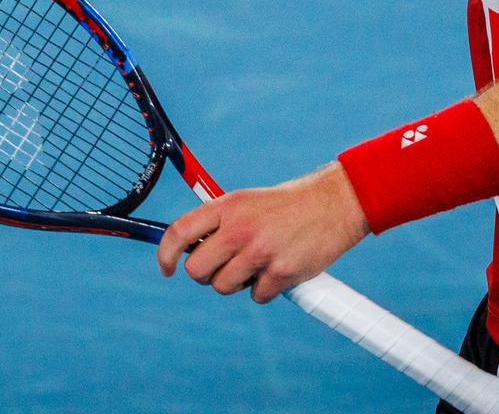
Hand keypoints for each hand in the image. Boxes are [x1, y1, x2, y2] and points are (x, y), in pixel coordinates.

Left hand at [155, 161, 370, 302]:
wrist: (334, 203)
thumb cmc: (286, 206)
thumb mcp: (247, 202)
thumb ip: (220, 223)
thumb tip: (190, 251)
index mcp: (227, 206)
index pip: (179, 232)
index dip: (165, 254)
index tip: (166, 268)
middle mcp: (239, 228)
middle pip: (197, 270)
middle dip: (207, 275)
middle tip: (226, 265)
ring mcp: (260, 252)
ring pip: (224, 287)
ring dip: (238, 283)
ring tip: (258, 263)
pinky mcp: (282, 272)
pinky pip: (256, 296)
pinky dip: (265, 289)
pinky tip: (280, 268)